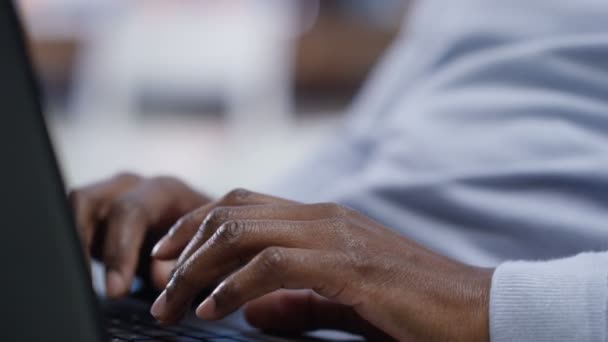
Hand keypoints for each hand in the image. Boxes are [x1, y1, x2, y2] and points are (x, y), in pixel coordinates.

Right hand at [69, 173, 208, 296]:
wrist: (207, 231)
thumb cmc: (208, 240)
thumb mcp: (205, 251)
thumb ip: (184, 261)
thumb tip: (161, 277)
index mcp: (164, 190)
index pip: (131, 210)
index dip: (119, 251)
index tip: (117, 288)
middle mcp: (134, 187)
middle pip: (92, 202)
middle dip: (86, 247)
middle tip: (92, 286)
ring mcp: (111, 195)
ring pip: (76, 207)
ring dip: (75, 244)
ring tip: (80, 281)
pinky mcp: (97, 212)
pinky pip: (72, 221)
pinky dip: (74, 246)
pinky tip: (81, 273)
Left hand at [149, 190, 492, 340]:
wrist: (475, 310)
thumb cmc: (410, 307)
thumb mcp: (342, 301)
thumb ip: (297, 301)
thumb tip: (250, 311)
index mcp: (320, 220)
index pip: (242, 205)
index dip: (196, 225)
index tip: (166, 258)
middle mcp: (322, 216)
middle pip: (231, 212)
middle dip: (184, 248)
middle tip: (156, 286)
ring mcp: (335, 235)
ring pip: (243, 232)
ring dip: (198, 270)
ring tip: (172, 304)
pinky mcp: (348, 263)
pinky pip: (273, 265)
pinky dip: (235, 287)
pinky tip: (214, 312)